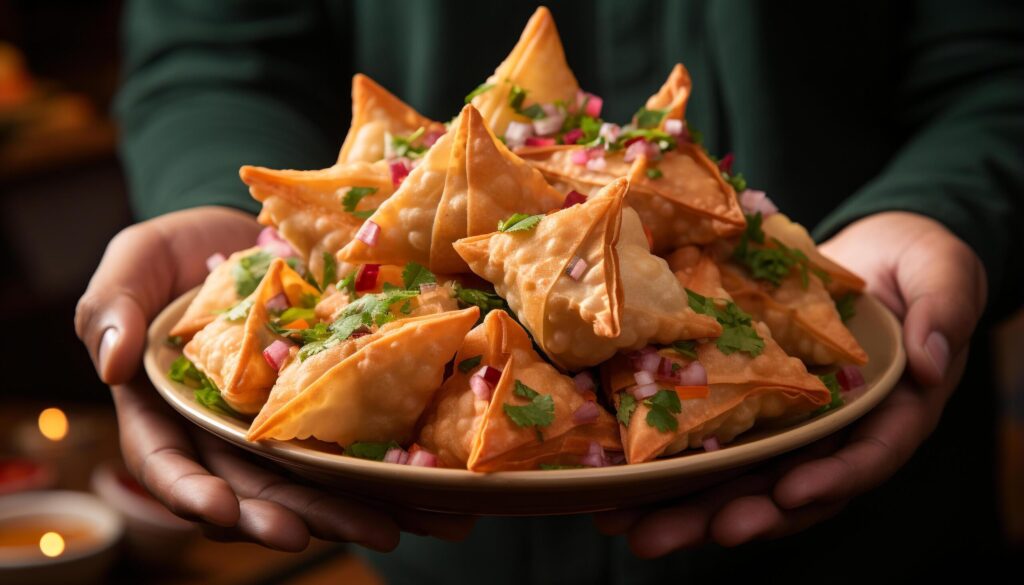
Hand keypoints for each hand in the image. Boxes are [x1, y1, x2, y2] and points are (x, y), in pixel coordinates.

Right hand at [76, 206, 473, 550]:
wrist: (245, 231)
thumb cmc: (176, 252)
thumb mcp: (134, 265)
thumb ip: (110, 307)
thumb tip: (108, 362)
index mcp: (168, 412)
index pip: (171, 465)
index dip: (194, 494)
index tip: (226, 511)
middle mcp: (228, 432)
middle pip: (261, 487)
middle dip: (311, 515)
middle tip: (366, 530)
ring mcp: (283, 423)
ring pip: (319, 477)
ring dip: (371, 504)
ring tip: (428, 519)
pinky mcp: (330, 403)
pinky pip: (360, 438)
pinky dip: (397, 463)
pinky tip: (443, 482)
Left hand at [594, 211, 987, 556]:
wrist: (871, 255)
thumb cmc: (918, 263)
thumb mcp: (944, 275)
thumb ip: (945, 312)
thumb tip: (931, 362)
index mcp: (891, 414)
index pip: (864, 458)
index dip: (830, 480)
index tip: (790, 494)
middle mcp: (834, 434)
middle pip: (785, 488)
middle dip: (729, 516)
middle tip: (668, 536)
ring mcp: (789, 425)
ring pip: (739, 478)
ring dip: (685, 508)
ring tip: (628, 527)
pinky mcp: (752, 405)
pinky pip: (713, 440)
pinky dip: (672, 464)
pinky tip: (623, 482)